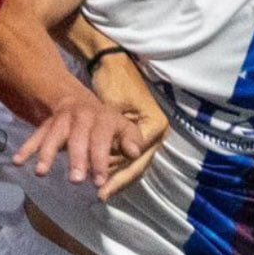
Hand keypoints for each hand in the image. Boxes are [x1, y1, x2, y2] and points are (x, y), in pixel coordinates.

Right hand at [12, 84, 152, 193]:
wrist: (81, 101)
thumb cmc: (108, 125)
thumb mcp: (125, 128)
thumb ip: (131, 141)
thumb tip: (134, 153)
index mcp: (104, 118)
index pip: (101, 139)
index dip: (100, 160)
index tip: (99, 182)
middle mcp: (82, 116)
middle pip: (78, 138)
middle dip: (76, 159)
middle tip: (75, 180)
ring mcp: (62, 119)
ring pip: (53, 135)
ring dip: (47, 154)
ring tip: (41, 173)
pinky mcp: (48, 124)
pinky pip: (36, 135)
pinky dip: (27, 148)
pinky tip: (17, 161)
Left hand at [88, 53, 168, 200]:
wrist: (111, 60)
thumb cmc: (115, 80)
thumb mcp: (118, 107)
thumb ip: (123, 135)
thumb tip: (133, 156)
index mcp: (154, 127)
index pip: (137, 161)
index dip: (119, 178)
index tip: (102, 190)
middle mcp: (154, 134)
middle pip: (134, 167)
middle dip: (116, 181)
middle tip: (99, 194)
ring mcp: (145, 135)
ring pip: (130, 164)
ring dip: (114, 177)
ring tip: (99, 191)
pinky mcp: (134, 135)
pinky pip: (124, 157)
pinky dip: (113, 167)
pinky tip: (103, 179)